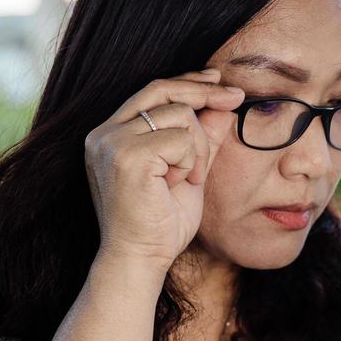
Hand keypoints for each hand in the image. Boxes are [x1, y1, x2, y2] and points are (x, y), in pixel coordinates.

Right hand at [83, 67, 244, 272]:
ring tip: (187, 179)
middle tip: (236, 98)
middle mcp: (104, 133)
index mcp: (111, 134)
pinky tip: (180, 184)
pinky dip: (192, 161)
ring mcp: (111, 142)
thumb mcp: (189, 173)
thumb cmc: (161, 225)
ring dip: (198, 149)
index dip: (188, 83)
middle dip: (203, 93)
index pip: (151, 92)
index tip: (219, 81)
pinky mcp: (127, 155)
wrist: (140, 259)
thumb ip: (203, 139)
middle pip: (162, 90)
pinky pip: (181, 138)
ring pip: (179, 115)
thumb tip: (223, 104)